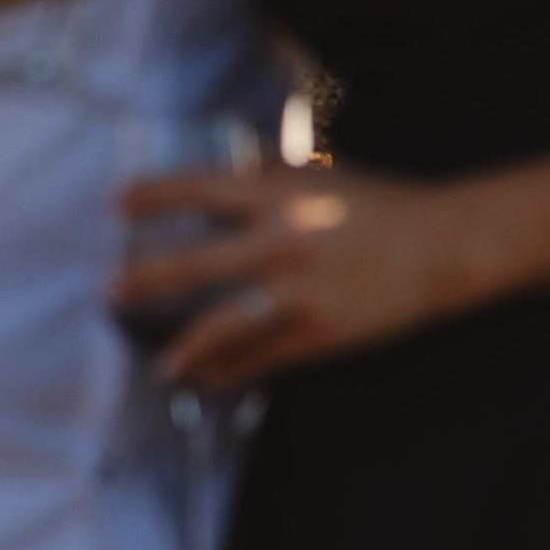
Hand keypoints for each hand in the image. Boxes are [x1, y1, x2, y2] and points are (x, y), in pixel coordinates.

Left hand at [112, 160, 499, 385]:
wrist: (438, 244)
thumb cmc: (377, 203)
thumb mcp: (320, 173)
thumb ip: (268, 173)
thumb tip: (222, 170)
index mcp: (279, 193)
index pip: (199, 189)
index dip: (153, 196)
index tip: (117, 205)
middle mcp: (282, 240)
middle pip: (196, 263)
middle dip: (145, 279)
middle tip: (110, 290)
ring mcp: (300, 291)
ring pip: (225, 325)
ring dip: (185, 348)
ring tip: (159, 363)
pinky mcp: (320, 331)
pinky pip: (264, 357)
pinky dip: (232, 370)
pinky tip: (210, 379)